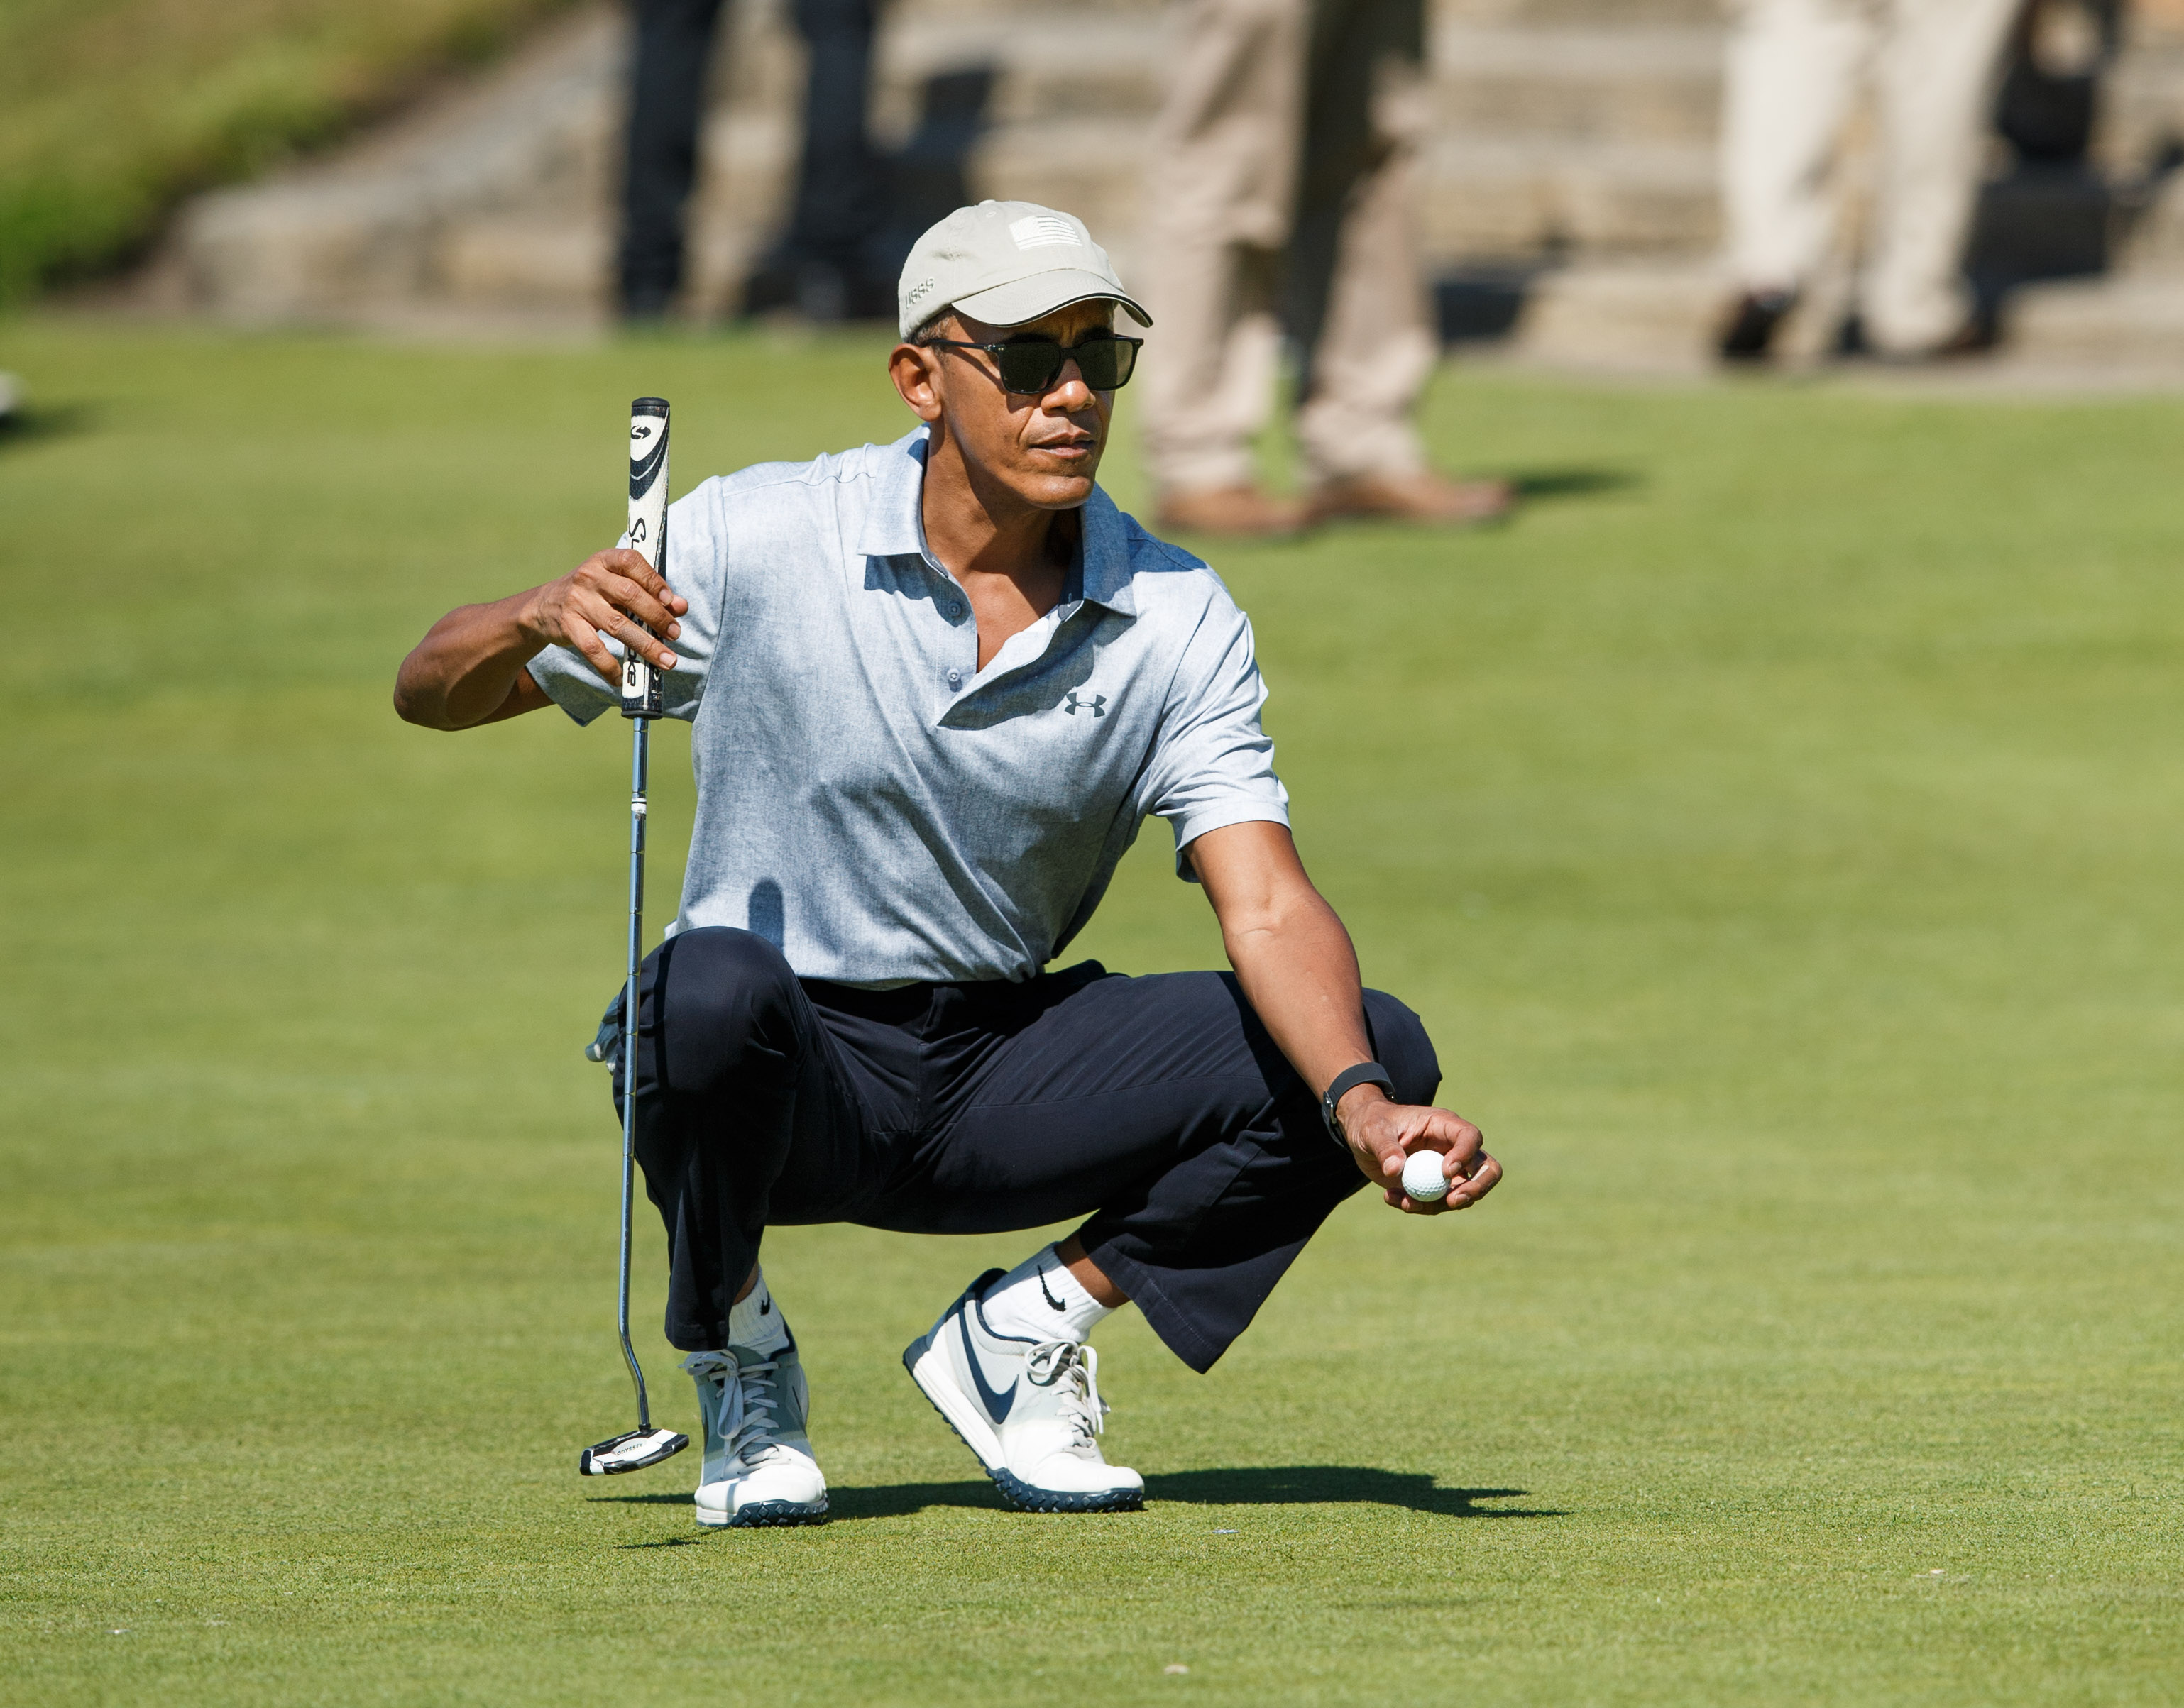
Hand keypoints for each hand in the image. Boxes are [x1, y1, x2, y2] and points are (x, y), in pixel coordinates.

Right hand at [516, 548, 687, 688]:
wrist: (544, 606)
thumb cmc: (594, 593)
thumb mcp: (617, 585)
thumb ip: (649, 593)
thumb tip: (681, 606)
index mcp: (605, 560)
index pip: (632, 561)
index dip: (653, 580)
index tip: (672, 601)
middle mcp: (589, 576)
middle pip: (629, 594)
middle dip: (657, 616)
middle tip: (675, 634)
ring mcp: (577, 601)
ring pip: (616, 624)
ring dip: (645, 644)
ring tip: (667, 660)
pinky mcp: (568, 625)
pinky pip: (592, 649)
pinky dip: (609, 666)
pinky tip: (623, 677)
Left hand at [1336, 1088, 1500, 1215]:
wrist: (1364, 1137)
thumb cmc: (1371, 1123)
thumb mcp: (1373, 1131)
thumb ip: (1384, 1148)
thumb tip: (1395, 1170)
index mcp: (1444, 1124)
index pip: (1470, 1137)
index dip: (1465, 1154)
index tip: (1445, 1172)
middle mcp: (1454, 1147)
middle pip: (1486, 1168)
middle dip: (1477, 1187)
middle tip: (1452, 1201)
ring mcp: (1448, 1170)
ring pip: (1465, 1193)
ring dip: (1438, 1204)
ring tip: (1404, 1202)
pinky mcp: (1436, 1187)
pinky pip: (1439, 1203)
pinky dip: (1420, 1207)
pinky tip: (1392, 1198)